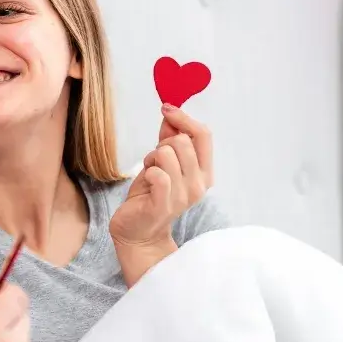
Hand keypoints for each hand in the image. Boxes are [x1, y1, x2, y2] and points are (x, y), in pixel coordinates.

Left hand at [109, 104, 213, 247]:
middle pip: (182, 141)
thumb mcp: (162, 163)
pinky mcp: (163, 204)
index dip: (184, 118)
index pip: (204, 135)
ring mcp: (183, 196)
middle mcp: (199, 184)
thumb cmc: (150, 195)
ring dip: (152, 159)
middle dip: (162, 144)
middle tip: (154, 161)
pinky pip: (159, 175)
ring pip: (167, 153)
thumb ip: (168, 139)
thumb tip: (170, 114)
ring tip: (150, 173)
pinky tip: (147, 182)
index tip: (166, 109)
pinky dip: (148, 172)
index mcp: (204, 173)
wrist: (139, 232)